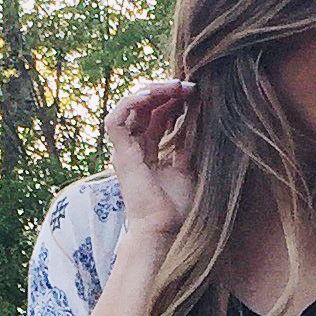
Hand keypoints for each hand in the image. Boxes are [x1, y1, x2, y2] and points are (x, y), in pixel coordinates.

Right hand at [105, 77, 196, 240]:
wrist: (165, 229)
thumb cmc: (177, 208)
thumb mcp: (190, 167)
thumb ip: (189, 143)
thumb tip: (199, 116)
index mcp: (150, 152)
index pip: (157, 115)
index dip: (174, 100)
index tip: (195, 94)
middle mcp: (135, 148)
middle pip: (144, 108)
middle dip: (165, 92)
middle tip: (187, 86)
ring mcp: (125, 151)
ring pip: (130, 108)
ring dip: (151, 92)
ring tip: (173, 86)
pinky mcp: (120, 154)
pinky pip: (116, 120)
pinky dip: (130, 103)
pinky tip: (151, 95)